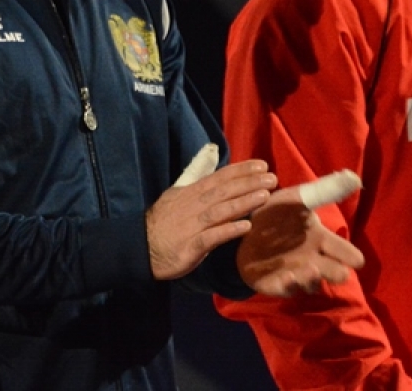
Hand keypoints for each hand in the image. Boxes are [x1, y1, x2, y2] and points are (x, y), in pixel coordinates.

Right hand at [146, 160, 275, 280]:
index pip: (219, 177)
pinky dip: (228, 231)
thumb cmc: (163, 223)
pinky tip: (246, 227)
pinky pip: (212, 237)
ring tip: (265, 196)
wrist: (140, 247)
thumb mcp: (177, 195)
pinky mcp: (191, 246)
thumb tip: (211, 164)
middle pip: (224, 191)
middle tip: (271, 177)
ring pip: (221, 211)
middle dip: (249, 183)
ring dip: (243, 202)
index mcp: (191, 193)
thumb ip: (196, 182)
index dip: (241, 170)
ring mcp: (192, 225)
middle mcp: (193, 206)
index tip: (261, 164)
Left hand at [237, 184, 365, 296]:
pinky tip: (286, 275)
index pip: (348, 254)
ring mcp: (295, 274)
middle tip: (337, 269)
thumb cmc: (276, 214)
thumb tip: (354, 177)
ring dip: (312, 278)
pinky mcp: (276, 283)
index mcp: (321, 240)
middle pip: (336, 274)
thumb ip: (323, 191)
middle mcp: (313, 260)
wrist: (243, 228)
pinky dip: (288, 284)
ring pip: (312, 284)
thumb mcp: (297, 198)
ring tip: (310, 268)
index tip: (353, 258)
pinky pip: (286, 290)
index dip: (353, 258)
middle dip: (338, 273)